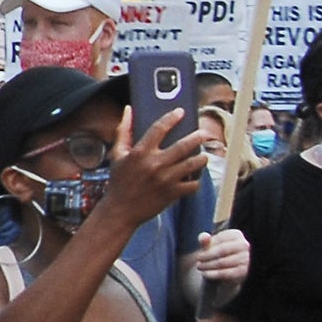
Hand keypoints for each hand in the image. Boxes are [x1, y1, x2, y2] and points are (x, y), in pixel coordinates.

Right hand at [100, 109, 207, 226]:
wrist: (120, 211)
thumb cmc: (118, 182)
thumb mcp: (117, 155)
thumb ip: (124, 131)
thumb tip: (129, 110)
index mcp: (140, 153)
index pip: (159, 128)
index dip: (172, 118)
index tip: (180, 112)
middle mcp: (154, 164)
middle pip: (184, 145)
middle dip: (198, 137)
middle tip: (204, 134)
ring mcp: (165, 179)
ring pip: (193, 163)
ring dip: (201, 158)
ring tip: (202, 156)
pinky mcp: (172, 193)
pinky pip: (193, 184)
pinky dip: (197, 180)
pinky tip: (195, 176)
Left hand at [193, 228, 248, 301]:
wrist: (226, 272)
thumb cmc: (216, 255)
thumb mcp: (209, 246)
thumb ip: (205, 240)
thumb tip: (204, 237)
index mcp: (236, 235)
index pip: (218, 239)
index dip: (206, 247)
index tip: (198, 253)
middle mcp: (244, 245)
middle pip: (220, 250)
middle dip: (206, 256)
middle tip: (197, 261)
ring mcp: (245, 258)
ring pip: (221, 262)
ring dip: (207, 265)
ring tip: (199, 267)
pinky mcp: (243, 271)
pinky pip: (224, 273)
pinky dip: (212, 274)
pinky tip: (205, 273)